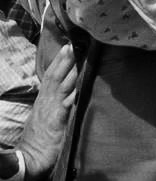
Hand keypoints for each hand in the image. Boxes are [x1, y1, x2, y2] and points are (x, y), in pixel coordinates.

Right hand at [19, 44, 76, 180]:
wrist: (30, 158)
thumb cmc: (42, 137)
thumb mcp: (48, 115)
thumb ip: (58, 102)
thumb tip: (71, 90)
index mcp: (45, 100)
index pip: (52, 76)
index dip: (59, 61)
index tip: (68, 46)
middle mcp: (46, 102)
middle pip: (55, 76)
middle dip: (64, 59)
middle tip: (73, 43)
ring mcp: (50, 110)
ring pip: (60, 85)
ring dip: (69, 70)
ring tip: (76, 55)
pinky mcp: (55, 122)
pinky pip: (64, 106)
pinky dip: (71, 95)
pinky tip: (78, 87)